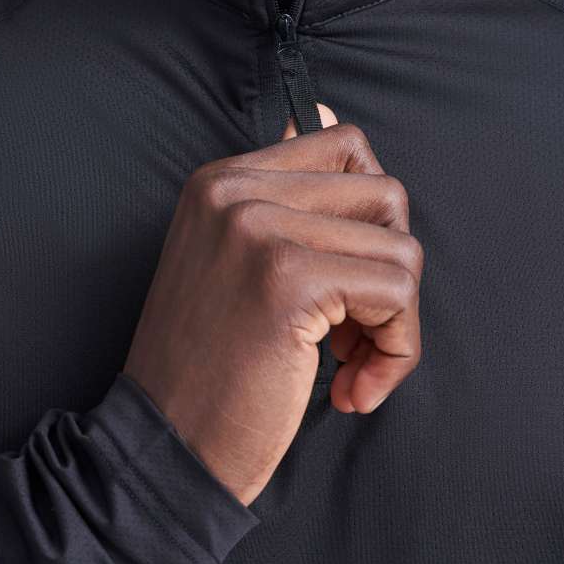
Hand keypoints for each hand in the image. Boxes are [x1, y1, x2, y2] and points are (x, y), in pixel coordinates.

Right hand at [121, 106, 423, 505]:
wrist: (162, 450)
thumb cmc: (210, 368)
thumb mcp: (233, 261)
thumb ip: (285, 198)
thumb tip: (318, 113)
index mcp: (222, 178)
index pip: (347, 146)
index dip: (368, 222)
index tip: (342, 286)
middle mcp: (236, 189)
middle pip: (386, 195)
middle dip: (389, 274)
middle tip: (349, 336)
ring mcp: (260, 229)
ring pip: (401, 248)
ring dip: (395, 322)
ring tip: (348, 368)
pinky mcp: (288, 279)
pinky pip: (397, 293)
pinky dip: (396, 351)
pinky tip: (351, 391)